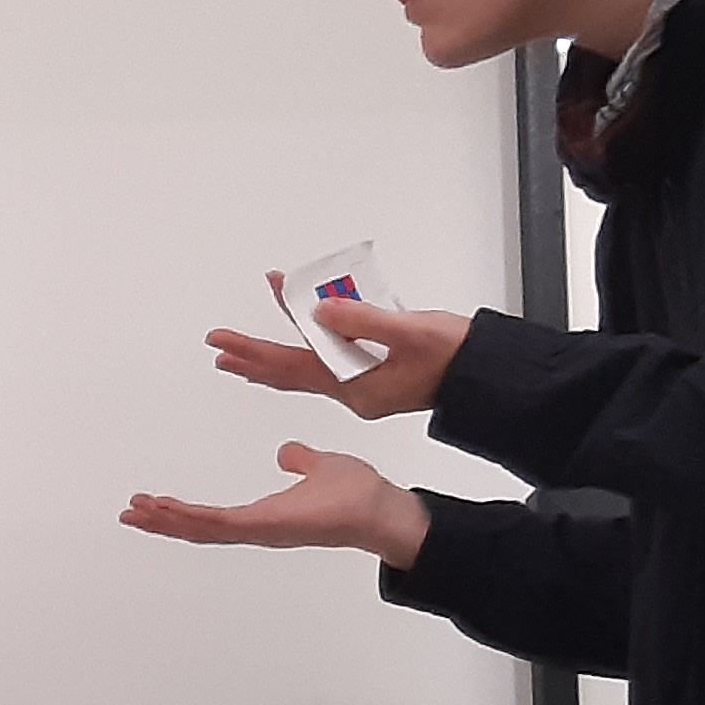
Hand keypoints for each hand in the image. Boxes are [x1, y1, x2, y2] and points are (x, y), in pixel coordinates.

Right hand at [121, 442, 433, 566]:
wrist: (379, 508)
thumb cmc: (357, 495)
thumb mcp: (320, 466)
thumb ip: (300, 461)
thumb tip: (287, 453)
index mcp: (266, 516)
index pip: (215, 517)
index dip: (182, 512)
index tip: (155, 503)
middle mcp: (258, 528)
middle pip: (199, 528)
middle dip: (163, 522)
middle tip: (130, 514)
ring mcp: (260, 531)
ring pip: (202, 529)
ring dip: (167, 521)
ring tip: (136, 512)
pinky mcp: (266, 527)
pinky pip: (219, 524)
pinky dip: (190, 517)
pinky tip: (166, 509)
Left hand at [201, 301, 470, 421]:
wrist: (487, 377)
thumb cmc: (456, 358)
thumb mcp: (409, 333)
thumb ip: (362, 321)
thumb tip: (317, 313)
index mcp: (355, 388)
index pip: (290, 367)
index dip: (253, 351)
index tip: (222, 340)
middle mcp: (353, 391)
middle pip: (289, 372)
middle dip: (252, 357)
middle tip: (217, 345)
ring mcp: (363, 385)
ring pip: (308, 365)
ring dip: (275, 352)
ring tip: (240, 349)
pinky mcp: (375, 374)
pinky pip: (331, 356)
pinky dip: (311, 340)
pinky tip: (301, 329)